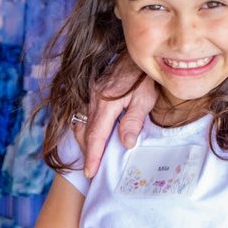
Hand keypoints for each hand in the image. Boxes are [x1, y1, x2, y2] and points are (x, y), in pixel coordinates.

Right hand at [77, 56, 155, 177]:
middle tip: (92, 170)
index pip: (96, 136)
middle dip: (88, 153)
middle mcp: (93, 100)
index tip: (90, 171)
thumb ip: (133, 121)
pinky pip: (84, 116)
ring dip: (86, 142)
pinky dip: (86, 130)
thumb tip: (126, 144)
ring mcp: (90, 96)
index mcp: (106, 103)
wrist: (134, 55)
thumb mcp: (145, 99)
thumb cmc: (143, 77)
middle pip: (85, 133)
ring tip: (93, 158)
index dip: (93, 156)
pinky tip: (93, 138)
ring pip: (82, 125)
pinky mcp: (92, 93)